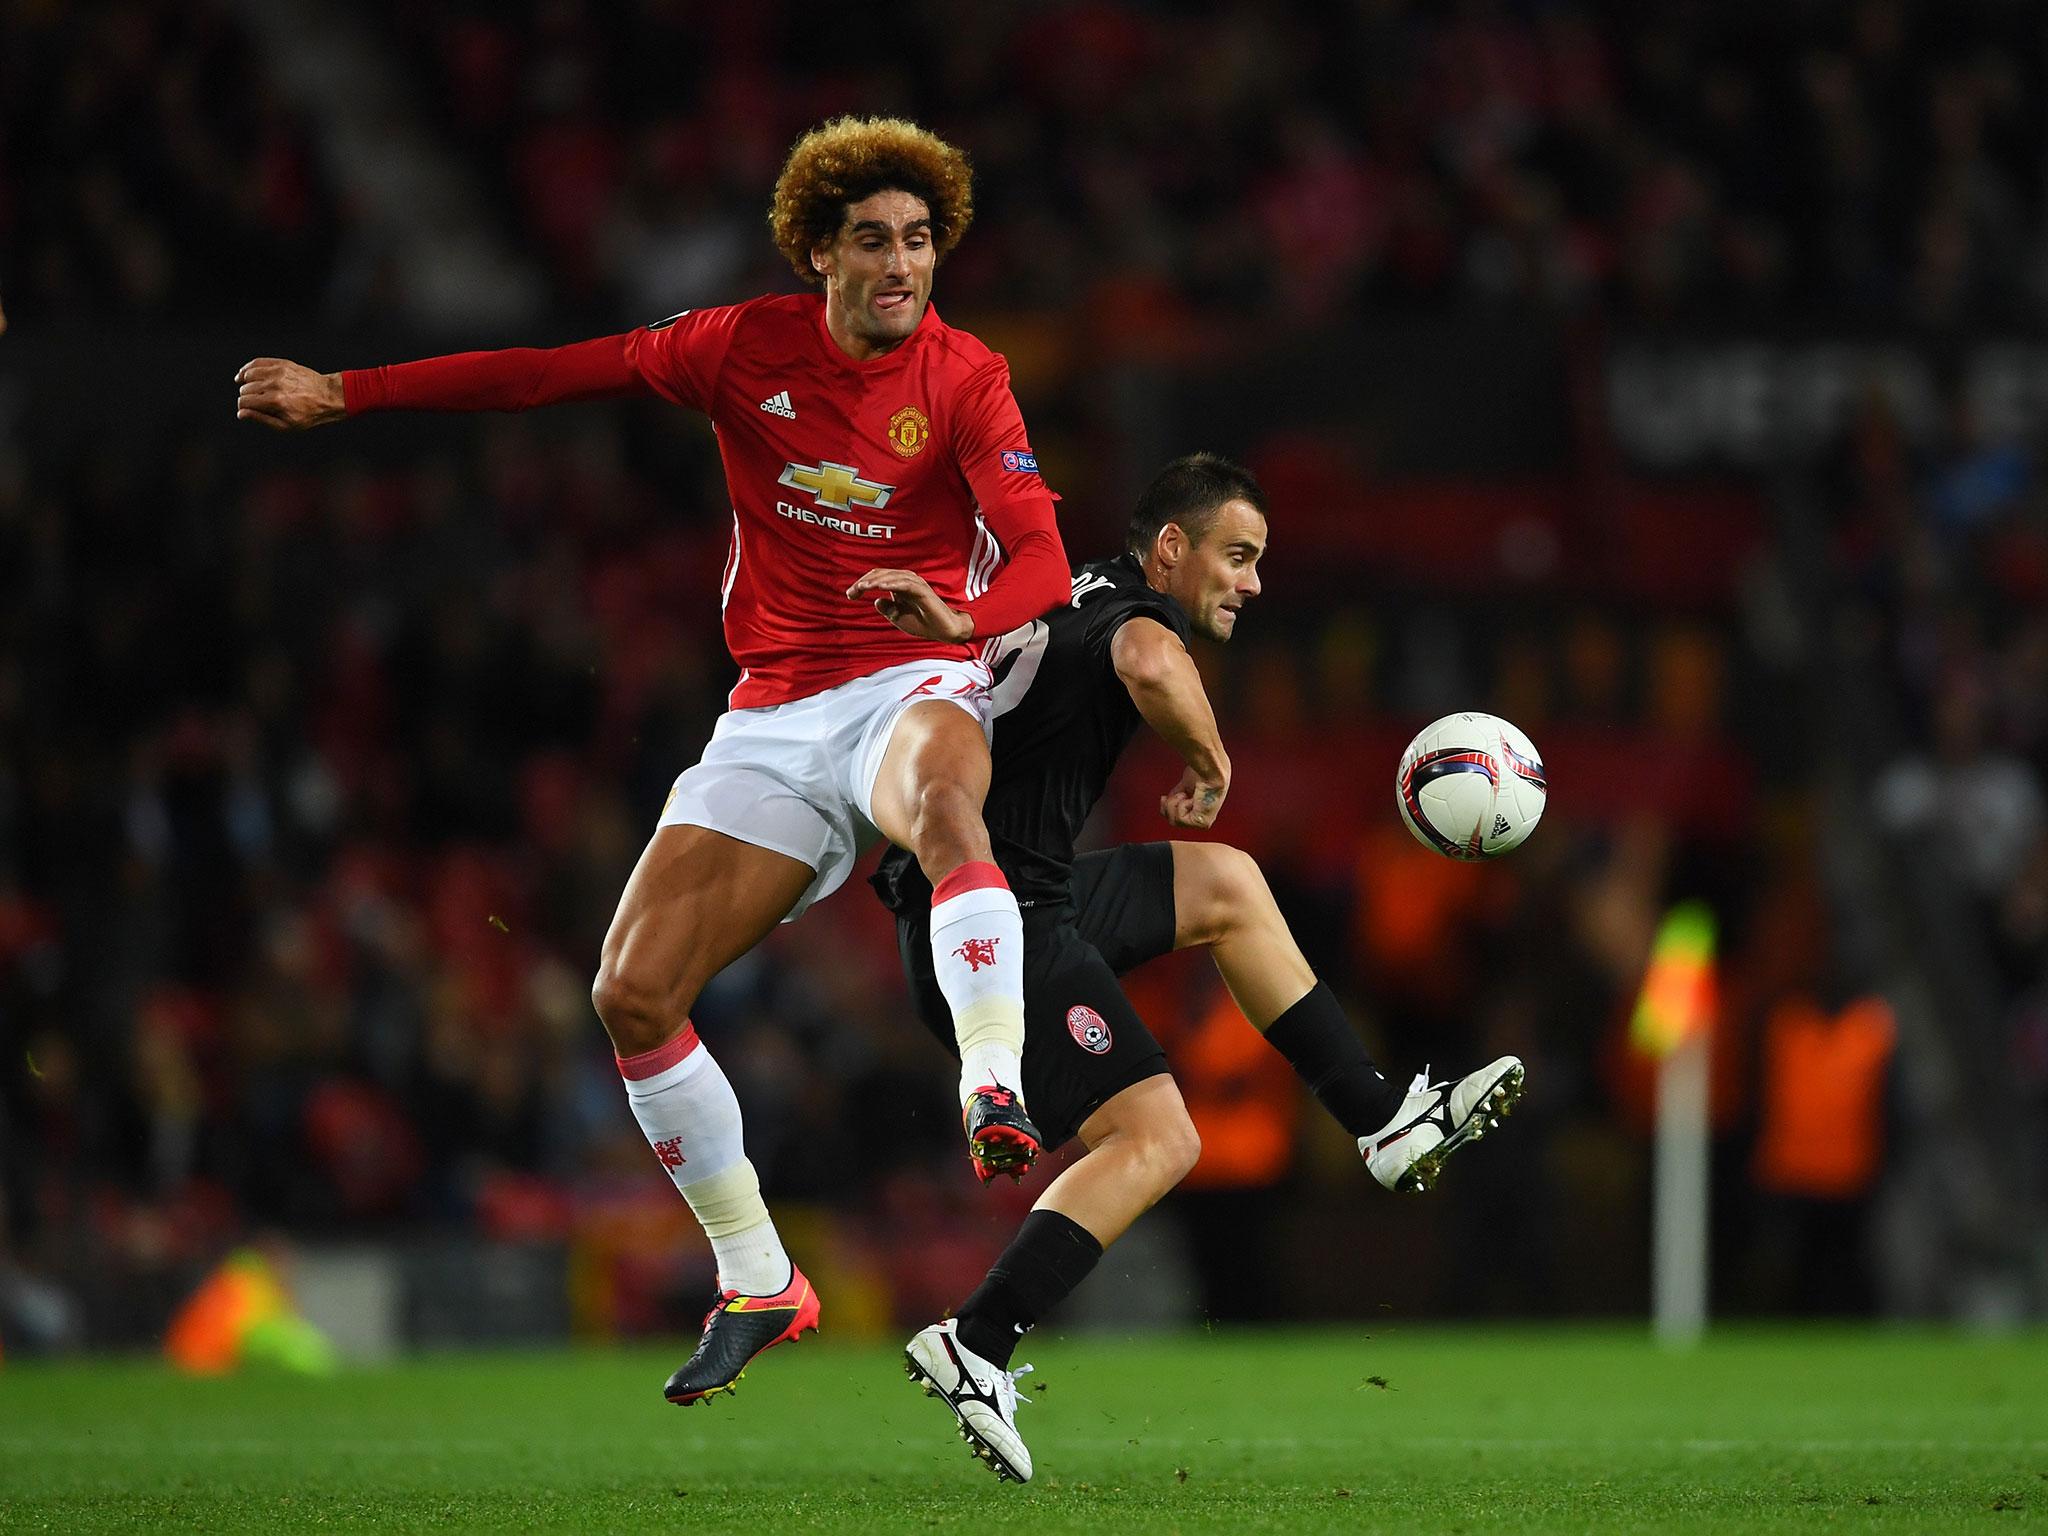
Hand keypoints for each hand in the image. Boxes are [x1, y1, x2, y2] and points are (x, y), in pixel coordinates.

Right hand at [236, 358, 344, 430]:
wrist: (328, 397)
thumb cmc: (309, 414)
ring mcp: (278, 372)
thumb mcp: (286, 426)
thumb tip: (241, 414)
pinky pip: (257, 362)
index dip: (242, 407)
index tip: (246, 409)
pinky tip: (246, 375)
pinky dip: (248, 368)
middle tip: (254, 402)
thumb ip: (261, 419)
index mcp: (275, 401)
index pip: (244, 401)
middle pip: (245, 389)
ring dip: (245, 382)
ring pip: (248, 375)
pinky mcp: (282, 363)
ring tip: (247, 388)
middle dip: (246, 396)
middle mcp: (275, 384)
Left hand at [847, 568, 972, 642]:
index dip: (862, 583)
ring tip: (863, 587)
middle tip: (852, 591)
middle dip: (865, 581)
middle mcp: (907, 581)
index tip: (850, 594)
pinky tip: (880, 588)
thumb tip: (876, 601)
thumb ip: (887, 609)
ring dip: (876, 581)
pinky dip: (892, 584)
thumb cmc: (923, 623)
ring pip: (892, 576)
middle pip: (881, 574)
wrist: (944, 630)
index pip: (878, 577)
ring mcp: (916, 584)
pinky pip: (905, 584)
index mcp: (900, 585)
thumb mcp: (899, 617)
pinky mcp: (923, 591)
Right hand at [1160, 765, 1227, 828]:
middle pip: (1173, 822)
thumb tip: (1165, 801)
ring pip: (1175, 822)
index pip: (1176, 819)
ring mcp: (1203, 823)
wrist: (1209, 772)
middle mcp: (1201, 819)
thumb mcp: (1183, 788)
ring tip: (1186, 794)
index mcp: (1199, 812)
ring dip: (1175, 804)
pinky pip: (1181, 819)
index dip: (1165, 809)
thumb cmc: (1201, 774)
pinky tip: (1192, 799)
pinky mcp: (1203, 823)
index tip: (1163, 797)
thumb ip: (1176, 797)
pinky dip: (1182, 805)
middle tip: (1178, 794)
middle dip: (1169, 806)